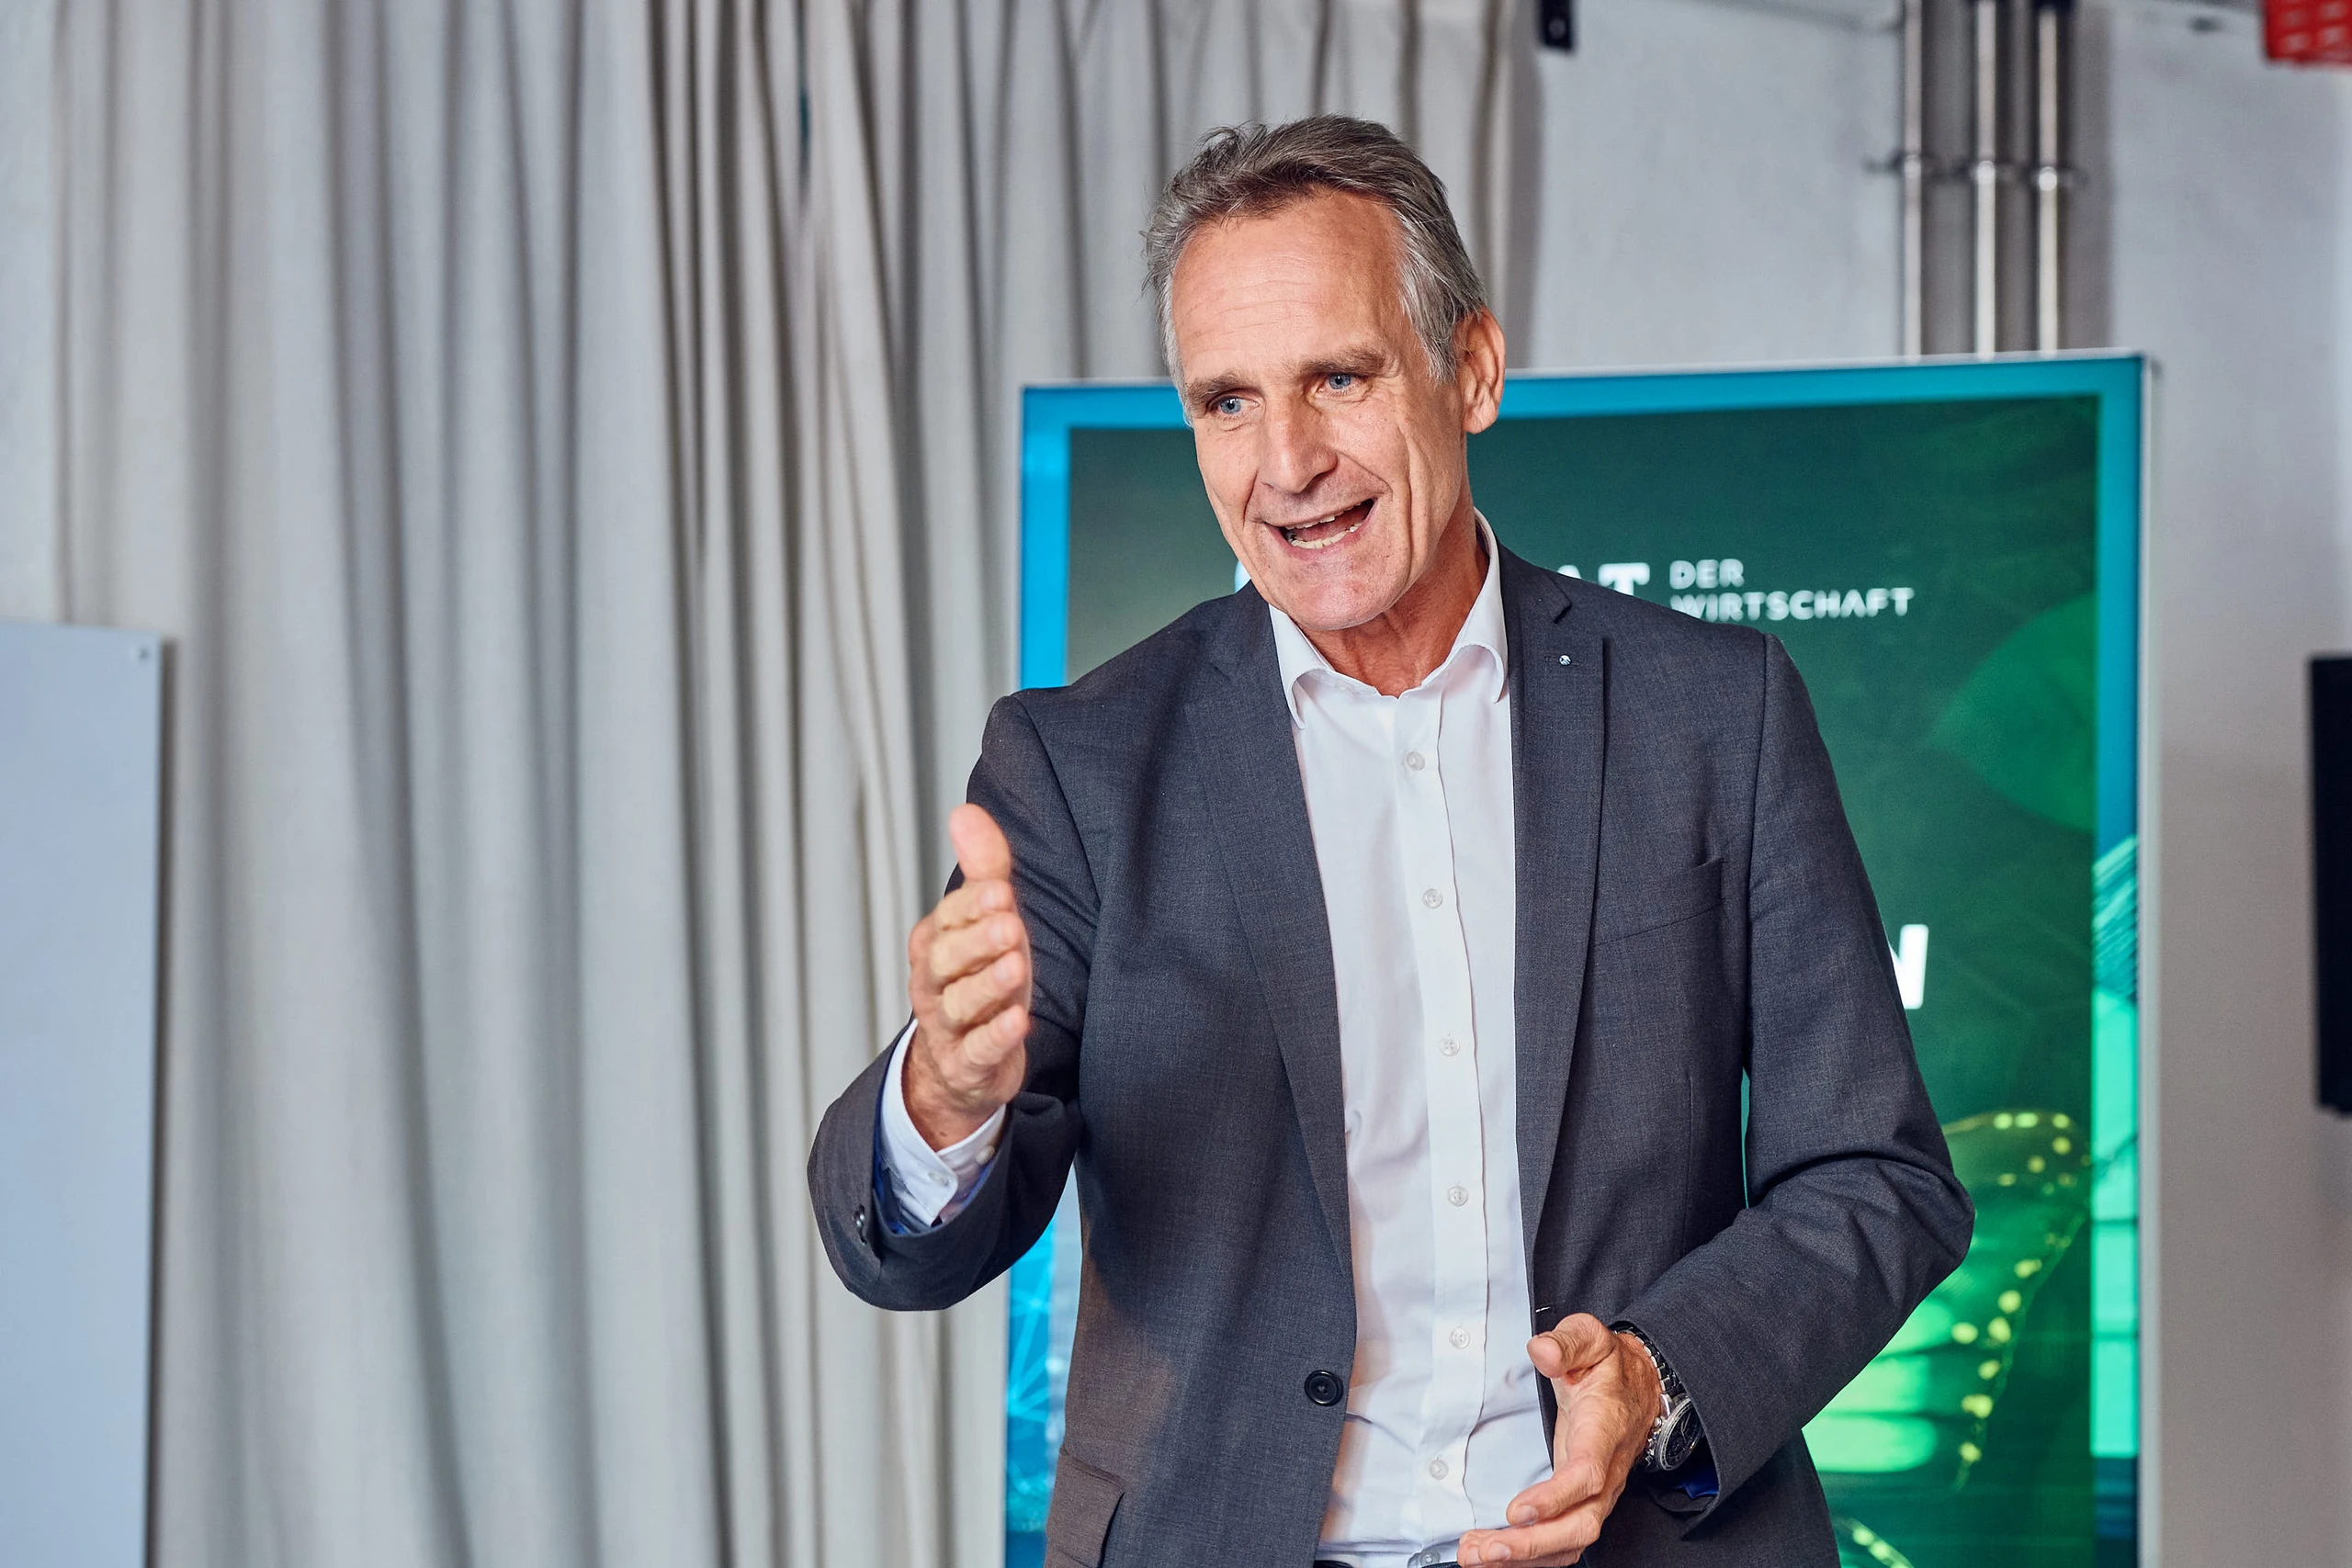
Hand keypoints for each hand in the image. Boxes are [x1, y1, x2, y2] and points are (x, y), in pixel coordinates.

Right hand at [903, 804, 1032, 1148]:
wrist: (961, 1063)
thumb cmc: (978, 979)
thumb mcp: (985, 922)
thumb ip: (982, 869)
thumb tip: (965, 811)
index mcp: (934, 943)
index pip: (949, 919)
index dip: (974, 906)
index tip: (1001, 889)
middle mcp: (933, 984)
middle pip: (948, 960)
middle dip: (978, 941)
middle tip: (1010, 923)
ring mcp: (948, 1027)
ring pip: (962, 1004)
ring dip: (989, 985)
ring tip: (1016, 967)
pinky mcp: (967, 1065)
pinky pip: (978, 1050)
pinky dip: (997, 1037)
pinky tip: (1020, 1021)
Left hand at [1454, 1315, 1660, 1564]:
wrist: (1641, 1387)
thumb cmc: (1609, 1366)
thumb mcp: (1591, 1338)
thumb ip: (1568, 1342)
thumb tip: (1543, 1350)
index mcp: (1603, 1432)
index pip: (1587, 1474)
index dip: (1554, 1498)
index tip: (1516, 1510)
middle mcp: (1605, 1472)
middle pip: (1580, 1525)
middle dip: (1532, 1544)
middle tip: (1485, 1550)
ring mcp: (1597, 1494)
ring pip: (1570, 1542)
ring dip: (1525, 1557)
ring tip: (1477, 1557)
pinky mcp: (1583, 1503)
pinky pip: (1564, 1542)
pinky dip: (1530, 1557)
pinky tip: (1494, 1557)